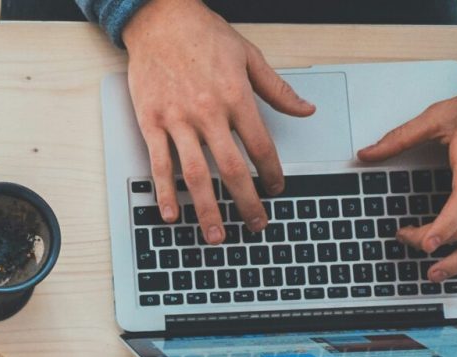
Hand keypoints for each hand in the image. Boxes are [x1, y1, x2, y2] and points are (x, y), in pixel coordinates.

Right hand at [122, 0, 314, 244]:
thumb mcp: (249, 56)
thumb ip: (277, 90)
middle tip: (255, 224)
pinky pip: (159, 164)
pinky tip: (172, 214)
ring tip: (216, 234)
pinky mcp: (151, 122)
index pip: (260, 146)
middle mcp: (208, 112)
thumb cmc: (203, 35)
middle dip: (246, 202)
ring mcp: (177, 120)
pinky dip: (165, 192)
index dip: (272, 173)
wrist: (160, 19)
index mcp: (236, 97)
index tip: (277, 189)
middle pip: (232, 169)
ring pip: (196, 174)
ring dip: (207, 209)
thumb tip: (305, 110)